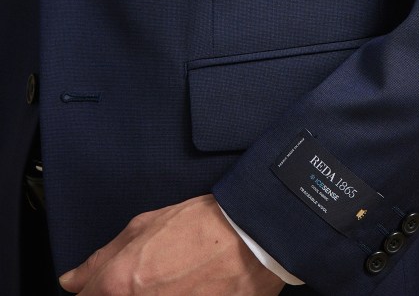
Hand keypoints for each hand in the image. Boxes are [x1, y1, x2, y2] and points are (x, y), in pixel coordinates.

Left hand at [58, 194, 285, 294]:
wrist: (251, 238)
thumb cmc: (201, 224)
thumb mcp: (144, 225)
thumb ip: (102, 257)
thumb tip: (72, 280)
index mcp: (117, 283)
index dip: (93, 291)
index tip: (106, 286)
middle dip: (121, 293)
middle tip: (151, 279)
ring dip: (149, 295)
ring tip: (172, 282)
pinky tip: (185, 289)